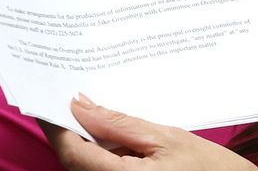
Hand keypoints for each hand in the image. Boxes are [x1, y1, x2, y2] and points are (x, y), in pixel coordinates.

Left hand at [48, 95, 257, 170]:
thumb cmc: (209, 169)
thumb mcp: (167, 138)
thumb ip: (120, 124)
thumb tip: (81, 106)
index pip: (71, 152)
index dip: (56, 125)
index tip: (48, 99)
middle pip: (75, 160)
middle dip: (73, 129)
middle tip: (76, 94)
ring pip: (87, 166)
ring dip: (90, 141)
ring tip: (102, 110)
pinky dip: (104, 152)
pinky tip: (117, 134)